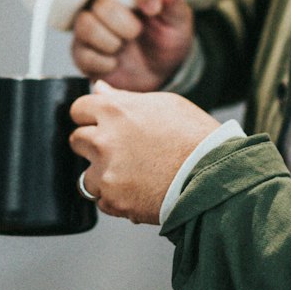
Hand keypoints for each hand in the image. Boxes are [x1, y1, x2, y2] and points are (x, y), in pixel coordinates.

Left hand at [69, 81, 218, 223]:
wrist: (213, 175)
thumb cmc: (194, 136)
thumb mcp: (163, 104)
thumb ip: (124, 97)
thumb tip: (98, 89)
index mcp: (114, 111)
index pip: (78, 109)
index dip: (91, 116)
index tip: (101, 123)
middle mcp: (103, 140)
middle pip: (77, 140)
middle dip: (93, 144)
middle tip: (120, 150)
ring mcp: (106, 172)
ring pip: (86, 174)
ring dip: (103, 175)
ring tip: (132, 175)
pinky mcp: (114, 200)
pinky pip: (102, 200)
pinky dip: (116, 198)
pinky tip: (139, 190)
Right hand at [70, 0, 193, 90]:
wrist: (159, 73)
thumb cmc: (167, 39)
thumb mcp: (178, 20)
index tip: (153, 9)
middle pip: (102, 1)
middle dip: (125, 23)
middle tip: (137, 32)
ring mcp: (89, 23)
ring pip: (86, 24)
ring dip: (112, 42)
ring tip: (123, 46)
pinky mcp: (80, 50)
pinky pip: (82, 52)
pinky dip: (105, 62)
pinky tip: (115, 62)